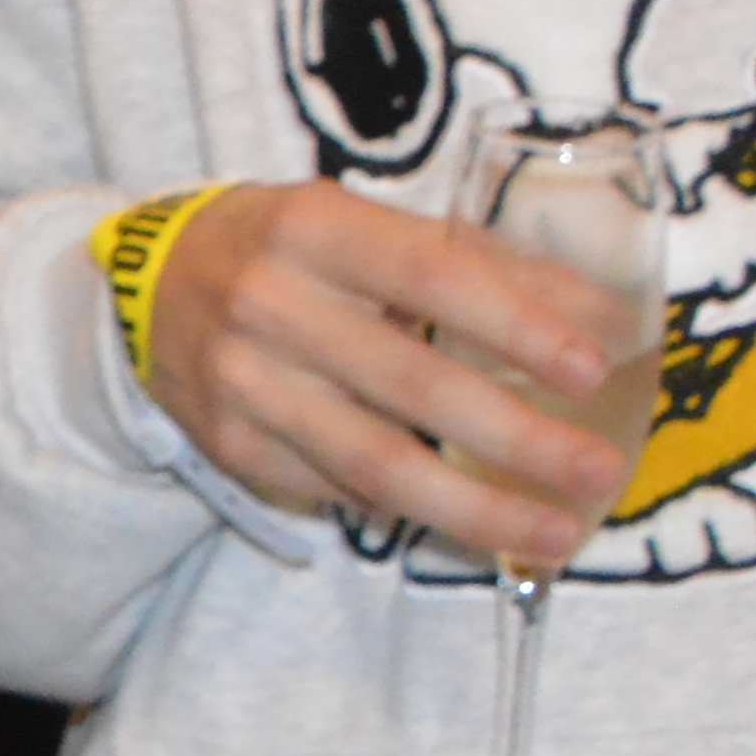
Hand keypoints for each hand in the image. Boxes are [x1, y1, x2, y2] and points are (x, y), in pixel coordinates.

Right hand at [135, 178, 641, 567]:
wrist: (151, 283)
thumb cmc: (292, 247)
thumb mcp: (370, 223)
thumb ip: (480, 261)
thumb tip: (603, 314)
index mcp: (315, 227)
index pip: (431, 275)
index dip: (516, 326)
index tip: (592, 370)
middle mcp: (269, 303)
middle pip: (412, 386)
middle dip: (519, 438)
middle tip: (601, 472)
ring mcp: (244, 384)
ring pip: (376, 465)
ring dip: (478, 508)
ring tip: (557, 532)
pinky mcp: (231, 447)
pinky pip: (339, 490)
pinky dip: (410, 506)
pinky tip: (465, 516)